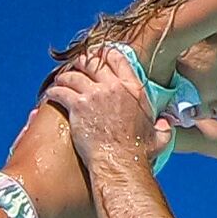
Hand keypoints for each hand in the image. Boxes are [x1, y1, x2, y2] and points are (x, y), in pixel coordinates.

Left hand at [44, 47, 159, 167]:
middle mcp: (114, 87)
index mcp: (133, 89)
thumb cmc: (138, 154)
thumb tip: (166, 123)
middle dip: (82, 62)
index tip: (98, 55)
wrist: (119, 163)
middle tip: (76, 66)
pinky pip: (61, 91)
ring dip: (65, 76)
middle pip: (93, 63)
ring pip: (74, 75)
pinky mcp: (78, 106)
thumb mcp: (159, 138)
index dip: (105, 54)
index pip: (117, 59)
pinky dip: (54, 92)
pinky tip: (50, 95)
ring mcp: (95, 95)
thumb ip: (163, 127)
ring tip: (60, 81)